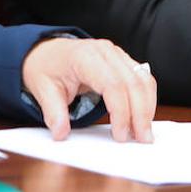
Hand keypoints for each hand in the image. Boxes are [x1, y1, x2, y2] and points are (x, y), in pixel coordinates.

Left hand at [22, 38, 157, 142]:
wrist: (47, 52)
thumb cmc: (47, 68)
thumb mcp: (42, 90)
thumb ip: (53, 112)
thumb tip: (61, 133)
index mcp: (84, 57)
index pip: (112, 84)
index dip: (120, 111)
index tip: (120, 135)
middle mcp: (105, 51)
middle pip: (133, 82)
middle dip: (141, 113)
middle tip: (141, 139)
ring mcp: (117, 54)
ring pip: (144, 79)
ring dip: (148, 107)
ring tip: (143, 132)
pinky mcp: (123, 60)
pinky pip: (143, 78)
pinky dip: (146, 99)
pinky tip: (142, 117)